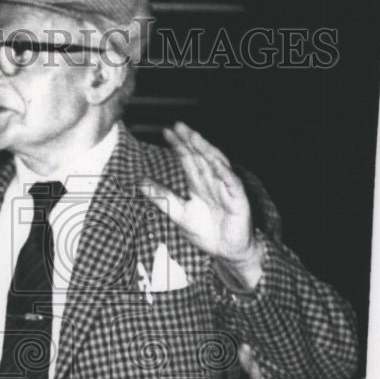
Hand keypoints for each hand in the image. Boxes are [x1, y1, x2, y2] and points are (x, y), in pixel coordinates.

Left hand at [138, 122, 262, 287]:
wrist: (226, 252)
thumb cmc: (206, 232)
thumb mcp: (179, 214)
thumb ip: (162, 198)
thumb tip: (140, 183)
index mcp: (199, 184)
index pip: (188, 159)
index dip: (178, 145)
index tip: (166, 132)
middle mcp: (212, 182)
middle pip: (201, 156)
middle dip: (191, 141)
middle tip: (178, 126)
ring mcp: (226, 189)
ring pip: (217, 164)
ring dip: (207, 150)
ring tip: (195, 137)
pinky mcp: (238, 200)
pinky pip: (233, 184)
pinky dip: (226, 174)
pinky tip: (217, 164)